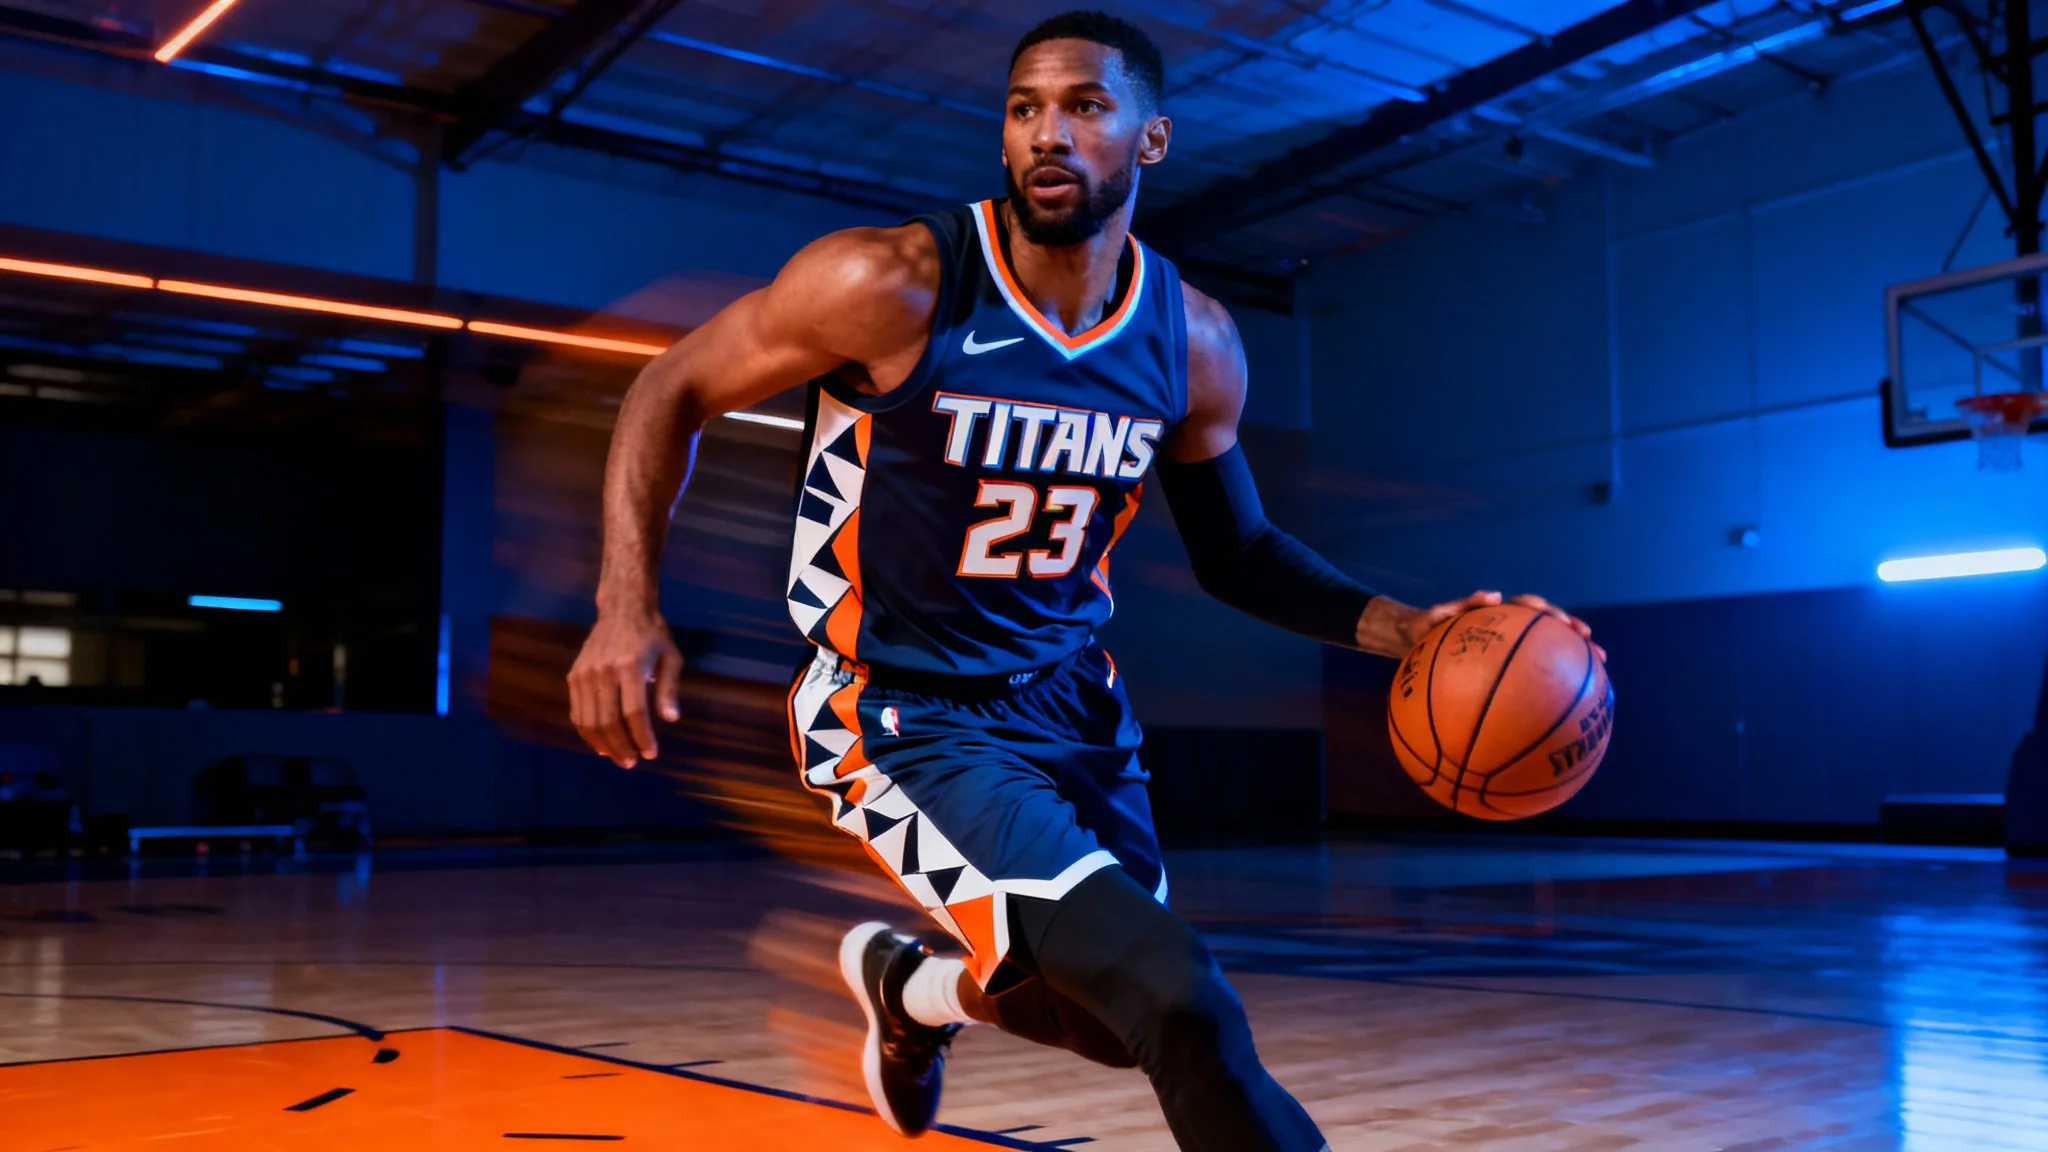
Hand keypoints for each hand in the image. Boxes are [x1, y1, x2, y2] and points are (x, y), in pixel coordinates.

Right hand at [567, 609, 683, 767]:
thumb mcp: (671, 657)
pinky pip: (577, 711)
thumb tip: (671, 718)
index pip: (634, 712)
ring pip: (589, 720)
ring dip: (603, 744)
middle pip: (608, 720)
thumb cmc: (652, 635)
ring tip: (618, 757)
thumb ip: (669, 688)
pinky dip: (587, 731)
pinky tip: (600, 743)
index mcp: (631, 667)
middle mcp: (604, 671)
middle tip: (632, 762)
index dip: (642, 736)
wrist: (622, 609)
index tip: (650, 753)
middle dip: (621, 746)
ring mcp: (585, 674)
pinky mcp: (574, 676)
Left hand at [1357, 591, 1605, 662]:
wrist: (1411, 640)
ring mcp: (1506, 645)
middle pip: (1546, 628)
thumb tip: (1492, 594)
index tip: (1570, 624)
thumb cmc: (1424, 628)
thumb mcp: (1437, 616)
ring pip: (1543, 648)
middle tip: (1593, 648)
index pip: (1530, 609)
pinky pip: (1526, 672)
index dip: (1553, 614)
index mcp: (1497, 615)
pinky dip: (1547, 681)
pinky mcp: (1502, 662)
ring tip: (1596, 668)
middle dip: (1572, 635)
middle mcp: (1507, 628)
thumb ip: (1460, 605)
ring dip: (1570, 656)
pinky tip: (1566, 701)